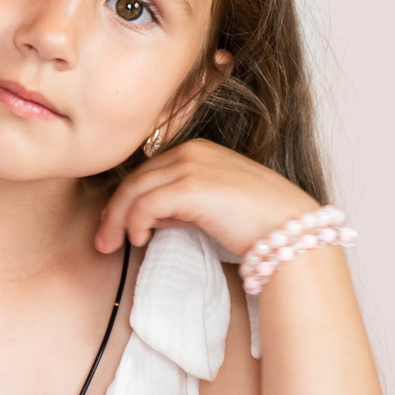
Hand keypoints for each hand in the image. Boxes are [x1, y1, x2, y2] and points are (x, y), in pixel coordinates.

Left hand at [93, 139, 318, 257]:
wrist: (290, 229)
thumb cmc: (259, 222)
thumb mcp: (213, 205)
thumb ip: (182, 204)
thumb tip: (150, 217)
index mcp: (199, 149)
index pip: (148, 171)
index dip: (126, 198)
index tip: (116, 223)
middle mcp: (192, 151)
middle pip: (135, 178)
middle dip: (114, 211)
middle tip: (103, 240)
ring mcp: (191, 166)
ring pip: (134, 190)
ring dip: (117, 220)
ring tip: (112, 245)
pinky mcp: (190, 187)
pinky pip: (146, 204)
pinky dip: (133, 223)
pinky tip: (139, 240)